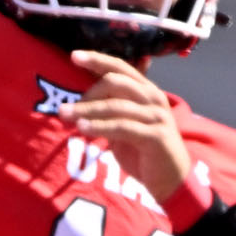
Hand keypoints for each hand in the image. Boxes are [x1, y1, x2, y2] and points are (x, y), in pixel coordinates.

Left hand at [63, 51, 192, 203]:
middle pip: (116, 82)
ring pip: (115, 105)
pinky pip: (122, 127)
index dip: (98, 60)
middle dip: (88, 93)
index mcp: (146, 91)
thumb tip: (82, 100)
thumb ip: (110, 109)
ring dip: (87, 110)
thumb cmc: (144, 151)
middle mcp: (153, 98)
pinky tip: (82, 128)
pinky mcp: (155, 136)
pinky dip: (99, 126)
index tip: (74, 56)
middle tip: (66, 108)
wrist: (171, 180)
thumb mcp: (125, 125)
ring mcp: (156, 116)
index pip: (121, 67)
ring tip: (65, 115)